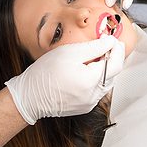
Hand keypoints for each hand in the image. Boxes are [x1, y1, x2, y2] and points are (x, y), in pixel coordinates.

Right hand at [5, 36, 124, 124]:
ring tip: (96, 56)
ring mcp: (89, 103)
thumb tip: (111, 42)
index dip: (117, 49)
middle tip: (107, 45)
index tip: (114, 39)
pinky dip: (96, 79)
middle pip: (113, 74)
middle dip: (112, 58)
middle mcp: (93, 96)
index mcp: (91, 82)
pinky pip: (97, 91)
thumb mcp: (70, 52)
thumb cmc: (45, 73)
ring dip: (105, 69)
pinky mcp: (84, 107)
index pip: (115, 63)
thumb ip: (95, 47)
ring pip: (106, 83)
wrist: (29, 95)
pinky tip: (87, 70)